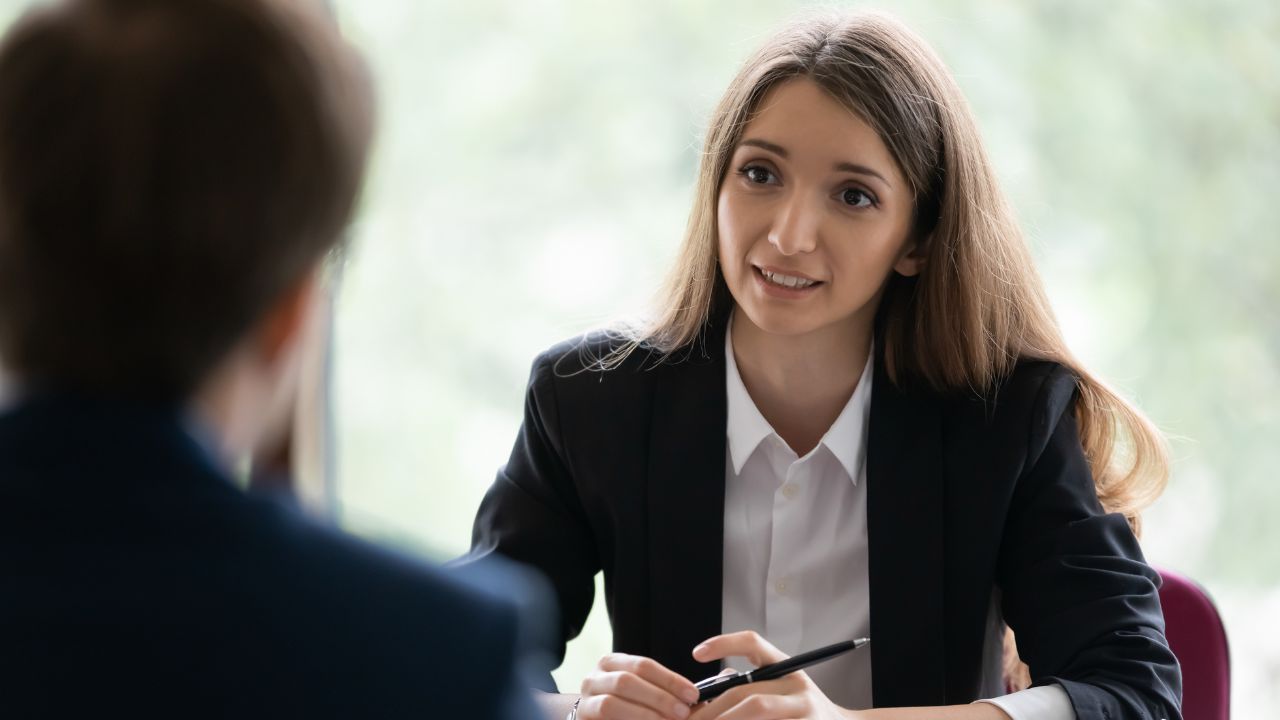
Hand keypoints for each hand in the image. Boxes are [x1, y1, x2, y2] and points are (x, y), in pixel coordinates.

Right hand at [578, 652, 700, 719]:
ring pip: (611, 704)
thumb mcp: (642, 692)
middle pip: (626, 681)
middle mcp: (594, 678)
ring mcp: (584, 701)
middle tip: (683, 712)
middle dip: (658, 697)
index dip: (669, 679)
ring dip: (643, 715)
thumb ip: (663, 693)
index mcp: (611, 663)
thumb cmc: (625, 706)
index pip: (643, 665)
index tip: (693, 694)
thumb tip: (696, 698)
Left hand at [687, 632, 848, 719]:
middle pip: (748, 693)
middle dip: (713, 710)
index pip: (753, 643)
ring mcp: (806, 711)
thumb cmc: (798, 712)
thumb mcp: (780, 690)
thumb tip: (703, 696)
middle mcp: (798, 686)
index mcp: (787, 667)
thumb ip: (747, 686)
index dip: (724, 644)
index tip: (696, 653)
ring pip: (757, 711)